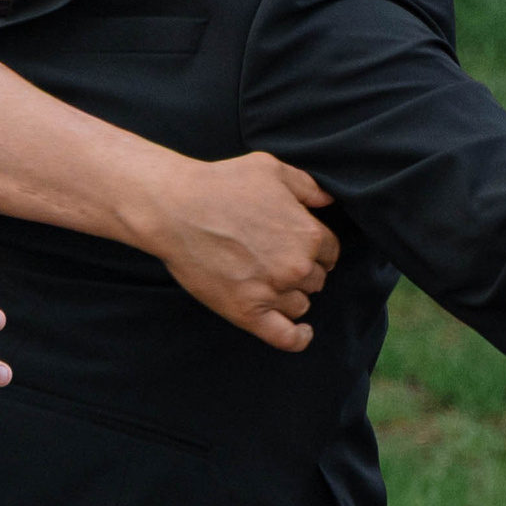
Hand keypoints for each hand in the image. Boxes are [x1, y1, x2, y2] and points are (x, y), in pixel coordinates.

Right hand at [126, 152, 337, 351]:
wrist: (174, 209)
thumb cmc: (220, 184)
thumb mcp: (271, 168)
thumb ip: (307, 186)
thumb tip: (329, 202)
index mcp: (309, 234)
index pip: (330, 251)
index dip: (315, 247)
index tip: (296, 243)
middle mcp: (296, 267)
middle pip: (317, 279)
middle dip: (302, 269)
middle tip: (275, 258)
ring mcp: (272, 292)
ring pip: (300, 304)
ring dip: (291, 295)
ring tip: (269, 281)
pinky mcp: (246, 312)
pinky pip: (286, 337)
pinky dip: (299, 337)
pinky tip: (303, 332)